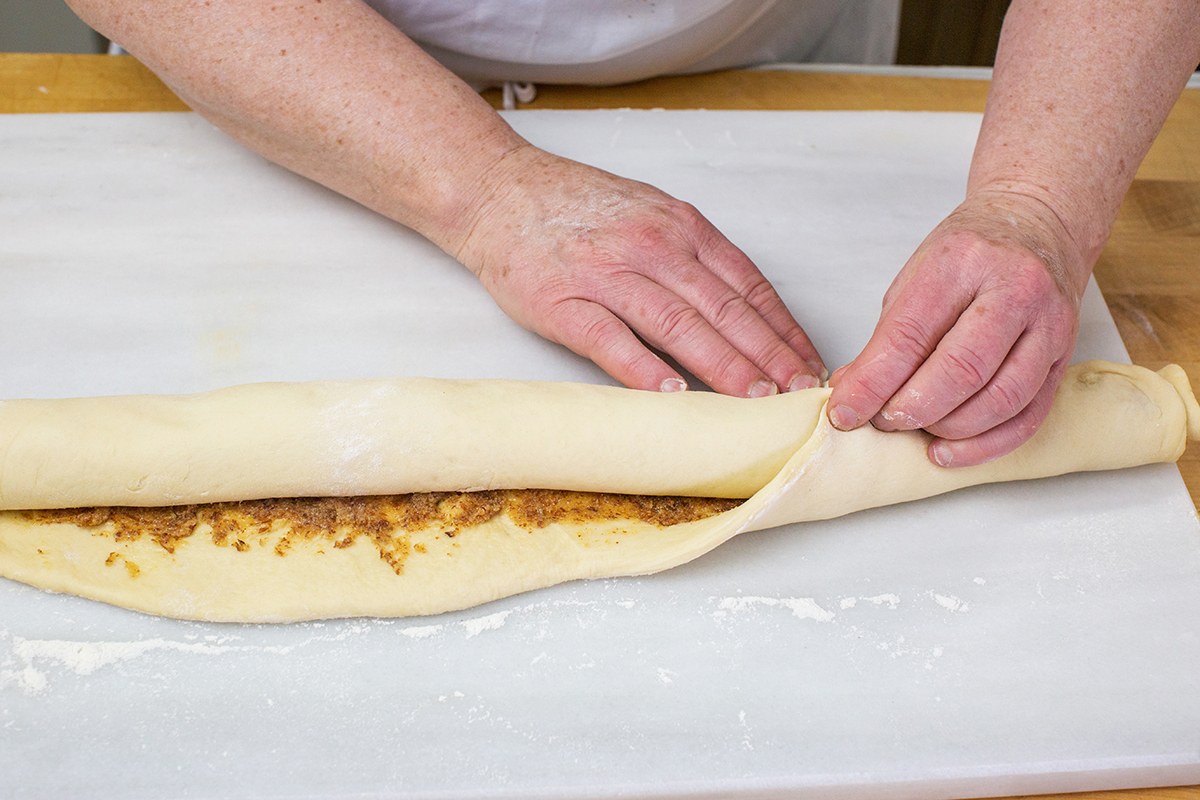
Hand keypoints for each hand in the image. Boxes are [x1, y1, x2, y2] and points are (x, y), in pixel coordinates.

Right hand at [454, 145, 823, 396]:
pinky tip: (673, 395)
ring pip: (678, 325)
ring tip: (757, 401)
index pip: (748, 285)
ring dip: (723, 366)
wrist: (497, 190)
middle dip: (770, 356)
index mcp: (680, 227)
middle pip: (724, 309)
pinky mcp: (562, 302)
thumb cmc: (575, 207)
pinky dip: (644, 369)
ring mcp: (606, 274)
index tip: (810, 364)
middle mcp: (651, 246)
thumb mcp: (649, 212)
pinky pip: (610, 340)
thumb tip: (744, 307)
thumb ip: (694, 254)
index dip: (784, 329)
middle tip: (803, 394)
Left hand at [827, 190, 1089, 466]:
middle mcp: (1013, 291)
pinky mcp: (1064, 357)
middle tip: (882, 423)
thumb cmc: (970, 255)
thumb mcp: (916, 279)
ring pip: (999, 399)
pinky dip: (986, 444)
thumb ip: (888, 338)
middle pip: (960, 371)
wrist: (1040, 225)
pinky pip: (1028, 416)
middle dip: (911, 409)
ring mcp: (1047, 325)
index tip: (844, 413)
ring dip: (948, 429)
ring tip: (916, 432)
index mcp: (961, 263)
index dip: (871, 384)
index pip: (908, 336)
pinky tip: (950, 451)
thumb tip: (853, 394)